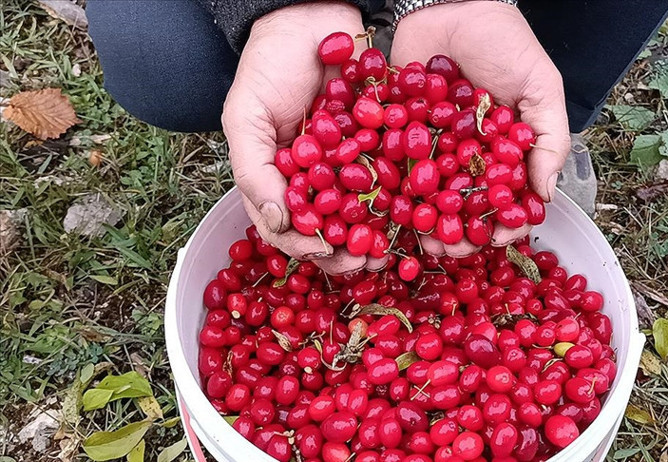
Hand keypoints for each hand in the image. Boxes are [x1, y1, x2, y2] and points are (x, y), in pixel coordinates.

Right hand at [223, 2, 384, 273]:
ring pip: (365, 212)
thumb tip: (276, 222)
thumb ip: (253, 169)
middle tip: (364, 262)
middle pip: (331, 229)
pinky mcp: (383, 144)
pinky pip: (395, 176)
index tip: (322, 251)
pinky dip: (404, 198)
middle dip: (346, 251)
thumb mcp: (245, 116)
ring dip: (376, 235)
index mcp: (281, 179)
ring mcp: (352, 165)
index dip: (303, 245)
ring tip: (388, 250)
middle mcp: (318, 179)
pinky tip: (413, 212)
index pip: (288, 226)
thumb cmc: (268, 66)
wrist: (311, 16)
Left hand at [391, 1, 570, 256]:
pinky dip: (389, 190)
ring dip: (423, 223)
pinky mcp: (395, 133)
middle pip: (463, 208)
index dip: (504, 224)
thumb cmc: (504, 41)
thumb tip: (545, 196)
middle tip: (451, 250)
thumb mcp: (540, 85)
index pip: (506, 199)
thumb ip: (548, 139)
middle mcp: (466, 157)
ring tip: (420, 240)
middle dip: (459, 234)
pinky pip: (391, 167)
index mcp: (502, 152)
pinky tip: (387, 210)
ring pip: (427, 197)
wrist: (450, 2)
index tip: (498, 240)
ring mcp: (430, 148)